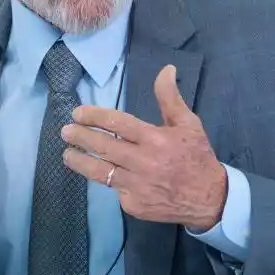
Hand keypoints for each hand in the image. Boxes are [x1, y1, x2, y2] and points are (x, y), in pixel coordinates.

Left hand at [61, 64, 227, 229]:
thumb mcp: (188, 123)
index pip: (116, 122)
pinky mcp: (134, 205)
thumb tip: (165, 69)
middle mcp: (143, 162)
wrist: (209, 198)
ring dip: (79, 162)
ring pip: (100, 172)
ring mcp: (136, 186)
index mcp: (155, 139)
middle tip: (65, 131)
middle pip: (102, 147)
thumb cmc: (196, 156)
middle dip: (80, 137)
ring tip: (67, 154)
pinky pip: (114, 190)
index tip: (78, 113)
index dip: (93, 116)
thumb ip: (170, 97)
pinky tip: (100, 174)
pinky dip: (107, 180)